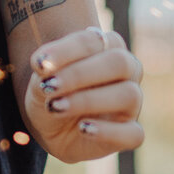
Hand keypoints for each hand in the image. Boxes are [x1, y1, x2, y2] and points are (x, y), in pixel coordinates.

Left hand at [20, 27, 144, 163]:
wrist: (51, 131)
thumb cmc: (52, 95)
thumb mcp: (41, 82)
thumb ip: (45, 72)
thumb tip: (45, 65)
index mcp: (108, 49)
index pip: (95, 40)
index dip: (67, 50)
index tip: (39, 64)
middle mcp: (127, 73)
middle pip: (120, 62)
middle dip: (80, 74)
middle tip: (49, 86)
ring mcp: (132, 105)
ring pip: (129, 95)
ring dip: (89, 100)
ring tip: (56, 107)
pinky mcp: (130, 133)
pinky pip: (133, 133)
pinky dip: (108, 131)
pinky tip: (83, 128)